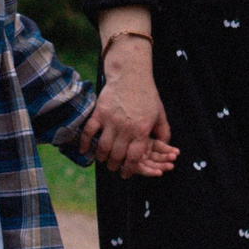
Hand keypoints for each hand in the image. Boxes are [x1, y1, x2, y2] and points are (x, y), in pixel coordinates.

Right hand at [86, 42, 171, 176]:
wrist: (131, 75)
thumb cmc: (147, 95)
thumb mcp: (160, 114)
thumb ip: (163, 133)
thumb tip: (164, 148)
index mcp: (141, 130)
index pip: (134, 157)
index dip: (129, 169)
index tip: (126, 174)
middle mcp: (125, 128)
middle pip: (117, 155)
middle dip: (115, 165)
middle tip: (114, 167)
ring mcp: (110, 120)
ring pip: (102, 147)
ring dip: (102, 157)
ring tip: (103, 160)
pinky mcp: (99, 113)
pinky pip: (88, 132)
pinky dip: (85, 143)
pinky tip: (84, 150)